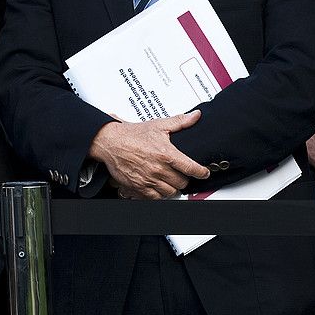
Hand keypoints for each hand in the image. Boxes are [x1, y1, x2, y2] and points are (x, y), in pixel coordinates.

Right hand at [89, 110, 210, 199]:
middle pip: (182, 182)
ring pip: (170, 192)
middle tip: (180, 173)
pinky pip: (156, 198)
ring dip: (172, 187)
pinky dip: (159, 193)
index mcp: (166, 154)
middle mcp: (158, 168)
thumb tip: (195, 116)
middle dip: (183, 178)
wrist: (110, 142)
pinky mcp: (139, 187)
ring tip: (169, 179)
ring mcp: (149, 179)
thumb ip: (179, 122)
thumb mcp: (158, 125)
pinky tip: (158, 185)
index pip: (191, 168)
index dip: (201, 172)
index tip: (204, 173)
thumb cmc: (131, 135)